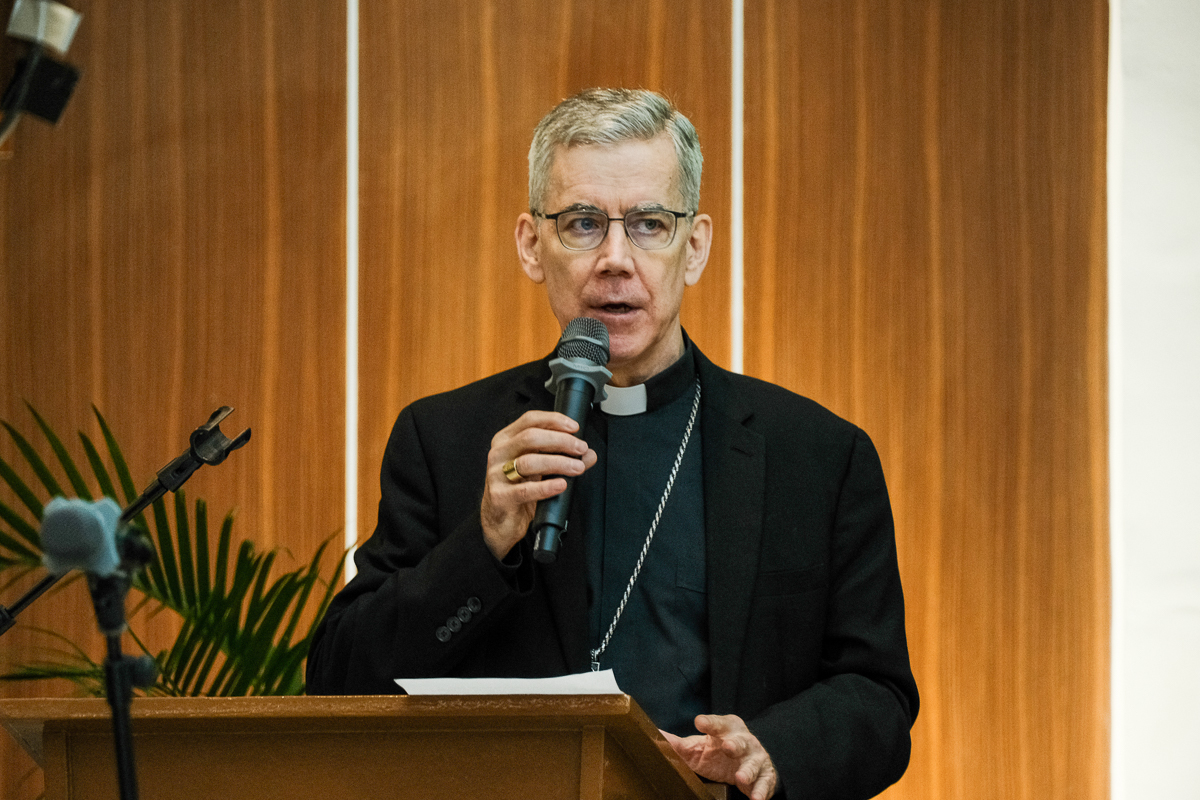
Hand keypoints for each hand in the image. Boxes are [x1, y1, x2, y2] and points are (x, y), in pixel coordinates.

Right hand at [480, 410, 596, 559]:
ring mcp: (496, 475)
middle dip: (561, 441)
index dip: (554, 420)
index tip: (574, 428)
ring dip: (558, 463)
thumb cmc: (518, 489)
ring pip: (528, 462)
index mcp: (507, 440)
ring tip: (576, 468)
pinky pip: (525, 490)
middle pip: (530, 437)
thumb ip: (563, 458)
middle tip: (580, 449)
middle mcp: (499, 454)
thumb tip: (588, 454)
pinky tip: (560, 485)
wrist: (501, 521)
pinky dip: (546, 487)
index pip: (529, 420)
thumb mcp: (541, 470)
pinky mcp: (500, 496)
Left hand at [661, 714, 778, 799]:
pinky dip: (761, 791)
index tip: (699, 722)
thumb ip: (680, 745)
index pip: (718, 723)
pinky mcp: (765, 776)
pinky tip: (756, 799)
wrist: (750, 761)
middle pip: (739, 741)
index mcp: (726, 728)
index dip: (710, 723)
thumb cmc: (719, 751)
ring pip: (753, 763)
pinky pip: (764, 784)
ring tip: (740, 778)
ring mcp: (756, 758)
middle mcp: (744, 741)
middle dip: (734, 744)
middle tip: (727, 747)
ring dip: (748, 771)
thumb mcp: (699, 747)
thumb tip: (656, 737)